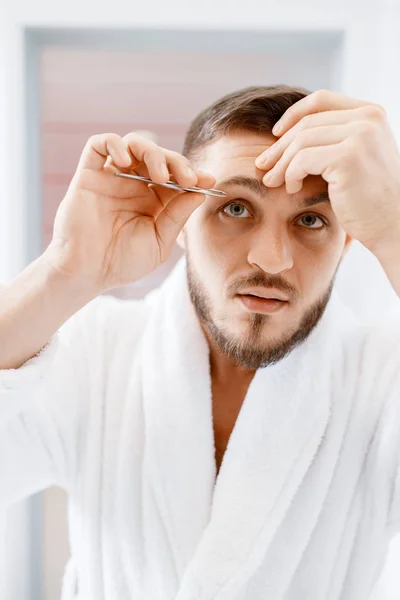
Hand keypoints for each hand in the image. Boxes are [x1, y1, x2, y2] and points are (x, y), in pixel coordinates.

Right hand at [46, 133, 214, 292]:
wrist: (87, 273)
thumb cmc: (122, 263)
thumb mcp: (159, 242)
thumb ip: (177, 216)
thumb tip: (200, 192)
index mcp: (153, 201)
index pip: (176, 177)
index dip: (193, 174)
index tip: (208, 180)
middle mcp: (133, 185)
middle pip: (159, 156)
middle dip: (177, 163)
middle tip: (188, 179)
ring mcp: (111, 178)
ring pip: (133, 144)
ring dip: (152, 152)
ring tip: (160, 175)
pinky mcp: (89, 175)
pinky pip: (99, 144)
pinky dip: (114, 143)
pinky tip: (126, 162)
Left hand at [255, 90, 399, 253]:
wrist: (393, 224)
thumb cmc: (371, 198)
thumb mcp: (358, 157)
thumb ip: (336, 138)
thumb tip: (289, 132)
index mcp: (371, 113)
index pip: (321, 100)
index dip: (292, 115)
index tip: (274, 134)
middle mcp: (368, 118)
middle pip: (307, 123)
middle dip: (279, 146)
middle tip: (262, 165)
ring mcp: (360, 136)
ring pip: (301, 142)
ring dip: (281, 164)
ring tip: (272, 181)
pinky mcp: (348, 157)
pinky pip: (303, 160)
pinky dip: (290, 175)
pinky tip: (292, 189)